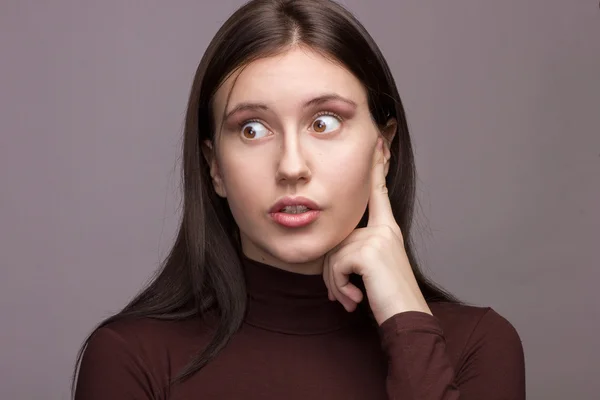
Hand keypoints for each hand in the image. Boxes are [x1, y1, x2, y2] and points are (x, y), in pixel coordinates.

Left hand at [322, 138, 431, 325]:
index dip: (377, 165)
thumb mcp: (372, 268)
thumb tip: (332, 258)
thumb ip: (356, 251)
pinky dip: (339, 287)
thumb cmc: (389, 296)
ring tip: (350, 299)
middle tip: (343, 295)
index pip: (378, 191)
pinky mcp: (368, 251)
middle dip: (333, 272)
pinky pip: (336, 265)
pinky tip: (354, 299)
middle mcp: (384, 228)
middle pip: (338, 238)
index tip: (379, 140)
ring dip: (335, 284)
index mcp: (387, 228)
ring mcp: (377, 237)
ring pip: (333, 255)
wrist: (406, 318)